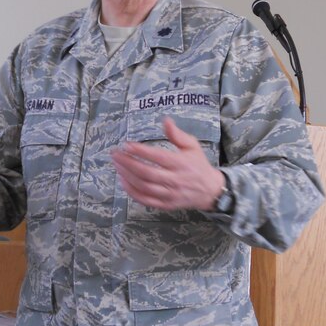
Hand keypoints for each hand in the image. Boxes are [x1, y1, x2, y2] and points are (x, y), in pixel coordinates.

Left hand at [111, 117, 225, 210]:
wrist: (210, 190)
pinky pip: (145, 200)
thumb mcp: (192, 146)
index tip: (126, 144)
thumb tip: (165, 120)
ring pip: (144, 187)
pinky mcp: (165, 204)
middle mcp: (175, 179)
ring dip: (127, 176)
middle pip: (147, 173)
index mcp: (181, 163)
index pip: (157, 157)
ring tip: (117, 165)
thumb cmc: (198, 165)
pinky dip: (131, 191)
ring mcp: (170, 194)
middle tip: (115, 154)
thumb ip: (177, 134)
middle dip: (128, 163)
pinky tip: (123, 181)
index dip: (140, 151)